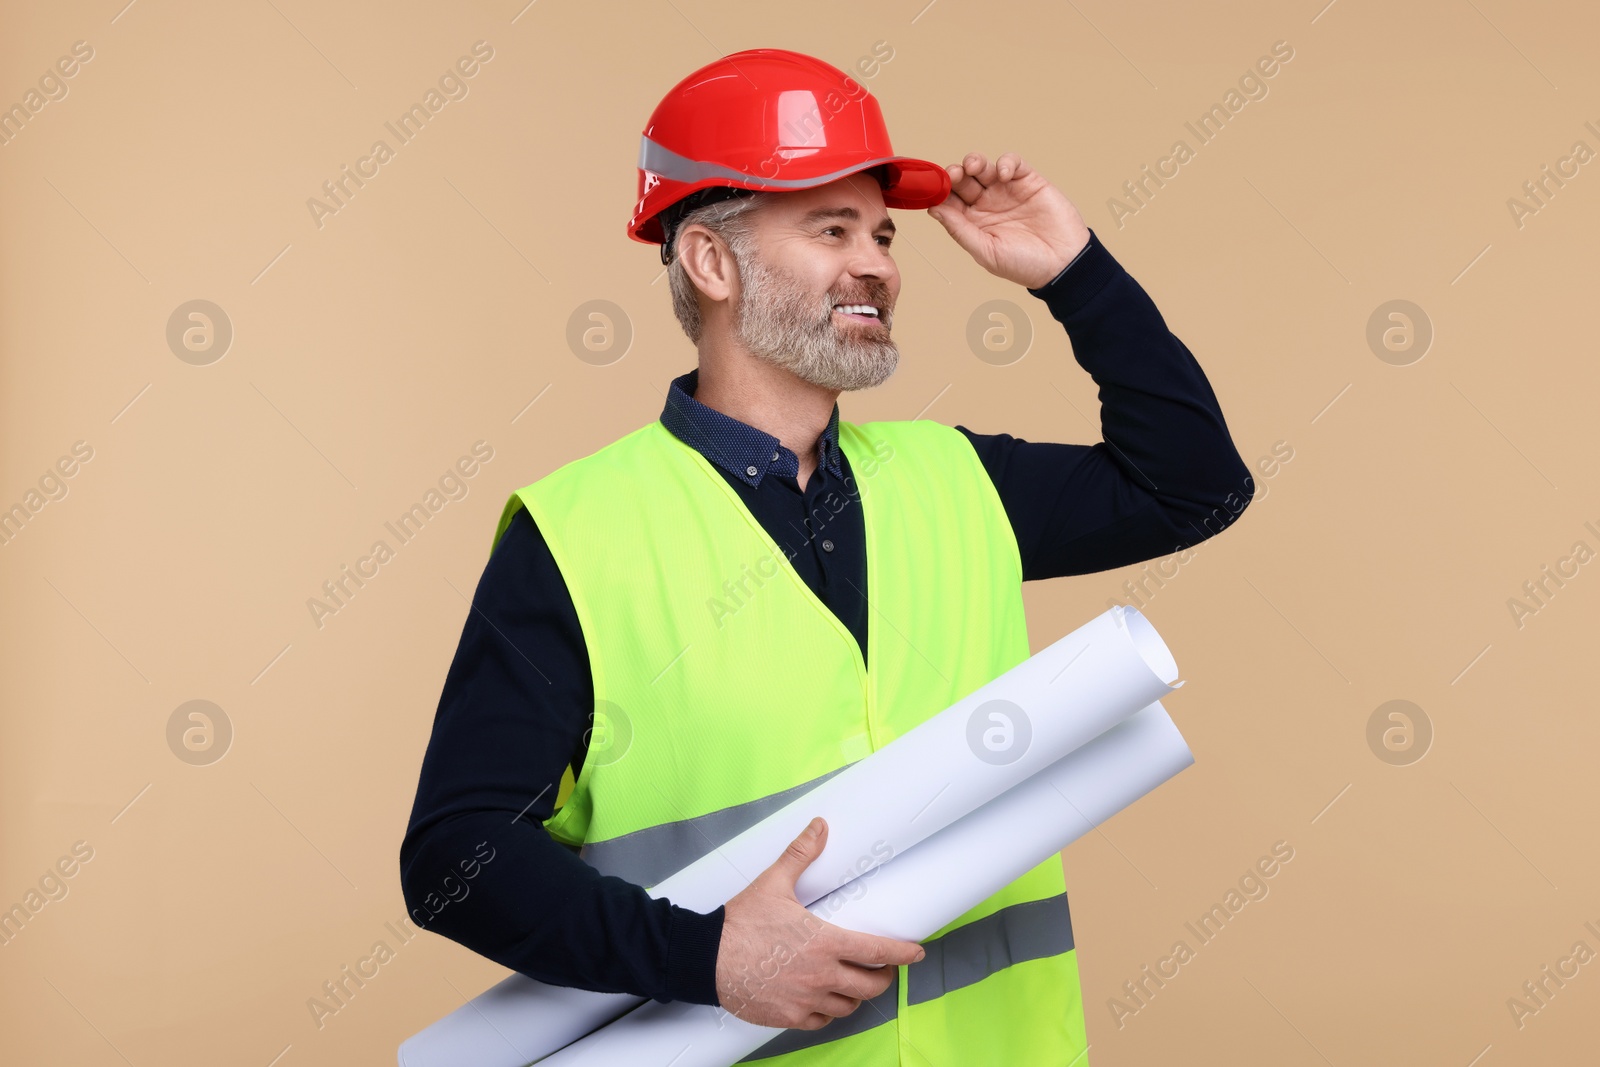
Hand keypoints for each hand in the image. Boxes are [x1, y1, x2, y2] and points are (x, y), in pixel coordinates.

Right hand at [715, 817, 925, 1029]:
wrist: (705, 958)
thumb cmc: (739, 923)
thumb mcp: (773, 883)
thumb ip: (801, 855)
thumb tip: (819, 827)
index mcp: (825, 943)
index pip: (878, 951)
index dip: (904, 953)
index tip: (917, 951)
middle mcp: (821, 976)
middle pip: (871, 985)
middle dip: (884, 976)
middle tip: (883, 967)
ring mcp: (806, 1001)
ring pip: (849, 1006)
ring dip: (856, 994)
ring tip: (853, 981)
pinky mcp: (789, 1018)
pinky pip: (822, 1021)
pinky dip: (829, 1011)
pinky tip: (824, 999)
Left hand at [928, 152, 1090, 289]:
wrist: (1064, 265)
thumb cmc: (1024, 265)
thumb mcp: (986, 251)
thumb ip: (960, 230)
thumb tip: (934, 210)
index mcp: (973, 222)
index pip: (949, 202)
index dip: (940, 193)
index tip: (935, 190)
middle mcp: (987, 204)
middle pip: (963, 181)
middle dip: (954, 174)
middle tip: (952, 175)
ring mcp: (1007, 191)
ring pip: (984, 168)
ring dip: (974, 162)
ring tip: (972, 167)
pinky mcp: (1028, 181)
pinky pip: (1013, 163)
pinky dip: (1006, 163)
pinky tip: (1004, 175)